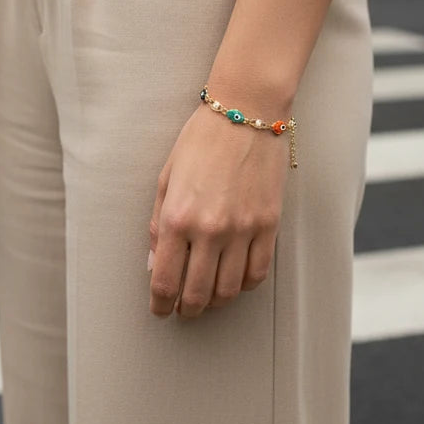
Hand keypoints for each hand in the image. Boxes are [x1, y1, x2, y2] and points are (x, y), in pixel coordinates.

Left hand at [147, 100, 289, 318]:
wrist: (245, 112)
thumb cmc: (201, 139)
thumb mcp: (167, 177)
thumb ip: (158, 223)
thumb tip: (155, 262)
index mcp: (177, 217)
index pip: (165, 281)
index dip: (160, 305)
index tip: (160, 310)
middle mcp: (209, 230)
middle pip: (196, 295)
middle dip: (186, 310)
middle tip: (183, 311)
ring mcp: (242, 229)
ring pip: (228, 291)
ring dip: (215, 301)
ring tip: (208, 296)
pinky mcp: (268, 225)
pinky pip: (257, 273)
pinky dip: (244, 285)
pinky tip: (235, 279)